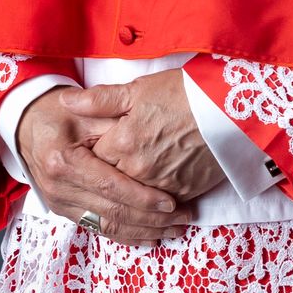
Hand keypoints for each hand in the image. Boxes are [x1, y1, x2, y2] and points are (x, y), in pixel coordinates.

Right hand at [16, 86, 191, 245]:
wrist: (27, 125)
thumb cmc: (58, 113)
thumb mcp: (85, 109)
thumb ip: (113, 122)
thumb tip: (146, 132)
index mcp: (65, 161)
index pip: (110, 187)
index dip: (142, 197)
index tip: (170, 202)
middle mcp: (60, 188)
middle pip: (111, 212)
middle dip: (150, 219)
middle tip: (182, 218)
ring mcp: (61, 204)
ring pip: (107, 227)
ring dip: (143, 231)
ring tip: (174, 229)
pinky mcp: (65, 211)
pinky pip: (99, 228)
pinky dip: (126, 235)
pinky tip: (149, 237)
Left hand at [63, 69, 224, 202]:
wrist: (227, 106)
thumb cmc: (182, 92)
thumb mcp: (138, 88)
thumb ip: (99, 99)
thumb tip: (65, 101)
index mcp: (122, 143)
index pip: (92, 159)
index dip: (92, 153)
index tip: (93, 148)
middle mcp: (138, 170)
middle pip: (110, 183)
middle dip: (106, 178)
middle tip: (109, 169)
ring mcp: (161, 186)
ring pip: (133, 199)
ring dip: (129, 195)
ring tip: (132, 184)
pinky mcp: (184, 193)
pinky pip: (159, 205)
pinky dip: (154, 202)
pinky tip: (155, 193)